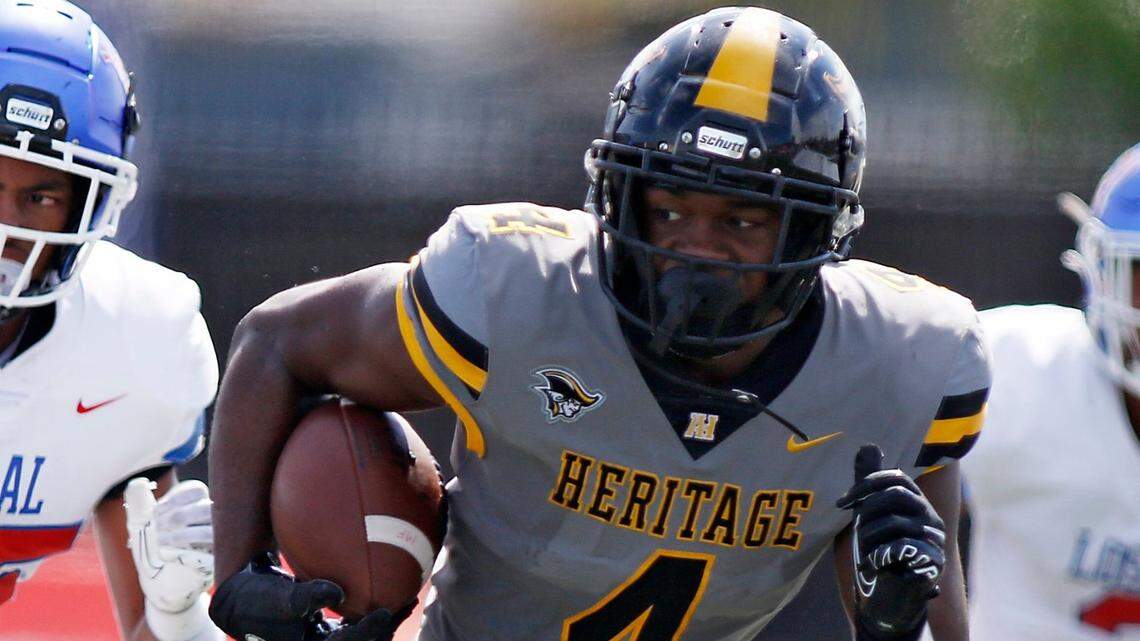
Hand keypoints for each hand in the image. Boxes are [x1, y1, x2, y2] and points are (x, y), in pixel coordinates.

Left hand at [124, 478, 214, 612]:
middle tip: (156, 527)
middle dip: (176, 516)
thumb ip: (138, 500)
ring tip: (160, 542)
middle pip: (204, 508)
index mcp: (197, 506)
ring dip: (180, 536)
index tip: (154, 512)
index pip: (197, 491)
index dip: (174, 499)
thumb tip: (138, 484)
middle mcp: (212, 522)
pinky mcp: (215, 565)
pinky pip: (209, 556)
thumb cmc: (152, 550)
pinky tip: (167, 555)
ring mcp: (217, 543)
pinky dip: (186, 555)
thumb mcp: (139, 523)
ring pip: (209, 532)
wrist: (159, 585)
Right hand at [208, 551, 413, 640]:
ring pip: (362, 639)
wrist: (241, 600)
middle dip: (385, 630)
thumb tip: (337, 593)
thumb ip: (305, 597)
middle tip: (406, 603)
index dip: (369, 631)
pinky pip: (356, 629)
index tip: (387, 611)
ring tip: (406, 600)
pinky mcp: (327, 635)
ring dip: (383, 624)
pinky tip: (387, 597)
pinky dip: (371, 617)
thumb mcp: (277, 598)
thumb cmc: (257, 598)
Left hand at [836, 445, 944, 636]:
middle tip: (854, 530)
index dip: (865, 484)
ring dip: (868, 538)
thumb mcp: (870, 513)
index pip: (895, 477)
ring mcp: (935, 539)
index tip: (841, 503)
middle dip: (866, 510)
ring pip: (893, 523)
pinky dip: (879, 555)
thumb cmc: (880, 548)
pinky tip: (875, 564)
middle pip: (895, 495)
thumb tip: (868, 444)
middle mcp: (930, 517)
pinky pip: (901, 547)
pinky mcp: (933, 562)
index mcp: (916, 502)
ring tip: (865, 553)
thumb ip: (869, 482)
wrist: (892, 592)